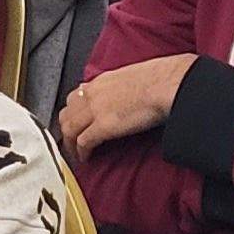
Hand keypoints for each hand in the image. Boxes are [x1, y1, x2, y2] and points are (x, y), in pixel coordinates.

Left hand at [57, 54, 193, 161]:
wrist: (167, 83)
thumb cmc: (160, 78)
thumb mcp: (133, 75)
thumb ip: (121, 84)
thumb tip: (125, 89)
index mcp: (100, 82)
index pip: (76, 96)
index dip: (73, 111)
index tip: (76, 120)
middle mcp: (92, 94)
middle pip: (66, 113)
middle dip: (66, 128)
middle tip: (70, 139)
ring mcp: (95, 110)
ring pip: (69, 129)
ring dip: (70, 143)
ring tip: (75, 153)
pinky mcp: (102, 127)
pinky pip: (83, 142)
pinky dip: (81, 152)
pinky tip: (86, 158)